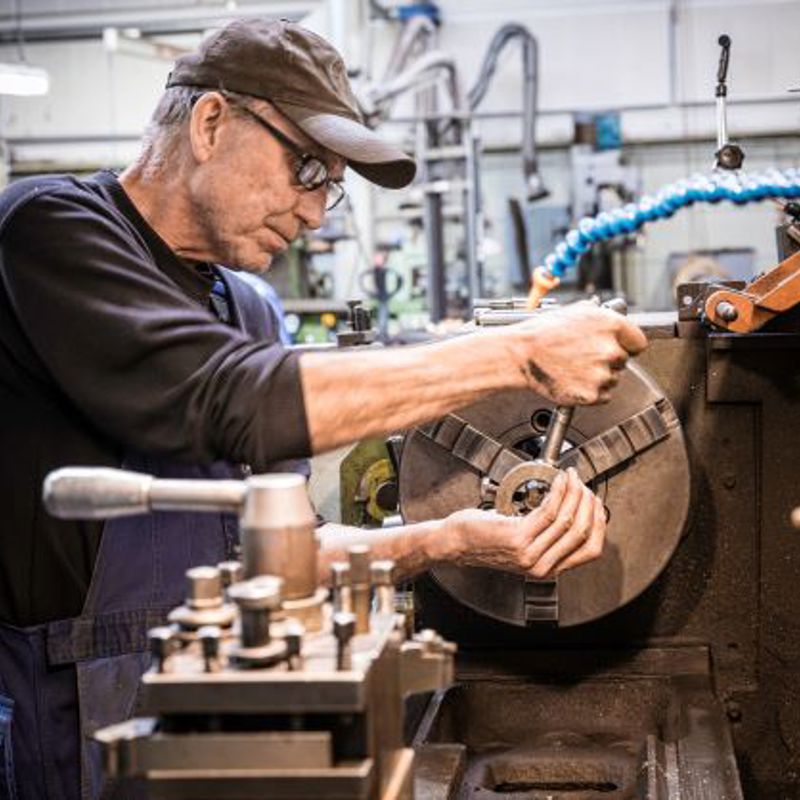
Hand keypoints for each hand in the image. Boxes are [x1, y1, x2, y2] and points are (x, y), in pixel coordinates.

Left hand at [443, 468, 604, 578]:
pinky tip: (558, 482)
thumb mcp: (524, 544)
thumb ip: (547, 538)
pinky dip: (558, 492)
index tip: (595, 503)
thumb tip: (574, 513)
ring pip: (567, 520)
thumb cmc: (484, 539)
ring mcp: (530, 553)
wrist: (456, 543)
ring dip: (574, 493)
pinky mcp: (517, 537)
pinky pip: (548, 511)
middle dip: (588, 503)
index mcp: (548, 568)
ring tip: (571, 478)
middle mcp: (541, 565)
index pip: (590, 550)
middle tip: (583, 485)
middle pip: (582, 532)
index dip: (599, 523)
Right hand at [503, 301, 647, 404]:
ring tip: (574, 368)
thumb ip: (600, 317)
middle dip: (608, 360)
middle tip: (584, 357)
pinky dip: (591, 392)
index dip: (627, 345)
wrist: (521, 354)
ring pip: (613, 379)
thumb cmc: (542, 333)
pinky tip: (573, 380)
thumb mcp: (575, 312)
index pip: (638, 342)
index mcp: (611, 325)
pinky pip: (603, 396)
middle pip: (624, 361)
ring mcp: (602, 374)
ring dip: (599, 376)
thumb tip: (611, 316)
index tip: (619, 347)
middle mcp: (610, 350)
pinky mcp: (592, 394)